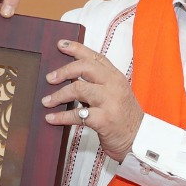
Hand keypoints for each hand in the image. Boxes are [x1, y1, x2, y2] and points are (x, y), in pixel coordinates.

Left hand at [41, 39, 143, 162]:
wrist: (140, 140)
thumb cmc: (124, 118)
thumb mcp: (116, 95)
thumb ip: (98, 84)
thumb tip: (70, 77)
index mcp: (116, 77)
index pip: (95, 57)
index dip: (76, 48)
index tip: (60, 44)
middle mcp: (114, 86)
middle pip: (84, 68)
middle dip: (63, 71)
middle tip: (49, 78)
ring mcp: (110, 102)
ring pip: (78, 89)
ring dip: (58, 95)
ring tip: (46, 101)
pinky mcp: (104, 120)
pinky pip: (77, 114)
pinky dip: (60, 116)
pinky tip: (51, 118)